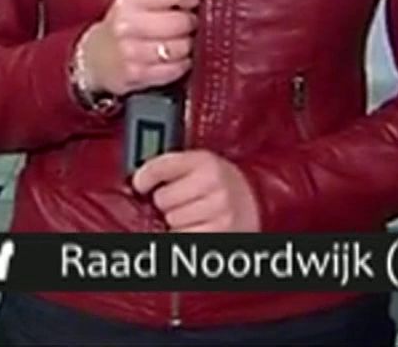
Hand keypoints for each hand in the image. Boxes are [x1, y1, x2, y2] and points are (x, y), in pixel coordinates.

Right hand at [77, 0, 212, 96]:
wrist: (93, 59)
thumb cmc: (122, 26)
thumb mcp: (142, 1)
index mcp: (129, 0)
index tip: (191, 2)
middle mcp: (127, 25)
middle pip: (181, 22)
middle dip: (189, 24)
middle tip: (184, 25)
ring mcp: (130, 51)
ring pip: (181, 47)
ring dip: (186, 46)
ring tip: (177, 42)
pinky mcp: (136, 75)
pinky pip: (174, 69)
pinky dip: (180, 65)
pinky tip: (172, 59)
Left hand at [132, 150, 261, 232]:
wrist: (260, 200)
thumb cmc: (222, 182)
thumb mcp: (201, 163)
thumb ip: (170, 166)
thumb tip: (137, 181)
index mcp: (206, 161)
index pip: (161, 167)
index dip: (145, 177)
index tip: (140, 184)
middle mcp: (214, 183)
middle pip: (162, 198)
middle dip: (167, 202)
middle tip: (183, 200)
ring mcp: (218, 210)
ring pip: (171, 220)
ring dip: (177, 221)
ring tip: (195, 214)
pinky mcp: (219, 233)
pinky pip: (182, 237)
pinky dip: (185, 235)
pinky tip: (197, 227)